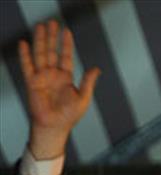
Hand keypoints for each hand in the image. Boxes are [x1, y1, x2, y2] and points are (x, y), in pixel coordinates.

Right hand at [19, 21, 99, 158]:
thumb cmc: (69, 116)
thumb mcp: (83, 97)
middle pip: (51, 51)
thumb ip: (88, 82)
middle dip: (51, 36)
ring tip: (40, 26)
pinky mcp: (32, 82)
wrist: (55, 127)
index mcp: (65, 77)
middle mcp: (53, 75)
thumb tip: (97, 69)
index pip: (66, 56)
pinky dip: (25, 55)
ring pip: (40, 54)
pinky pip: (27, 66)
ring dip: (40, 40)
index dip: (66, 44)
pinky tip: (24, 43)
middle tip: (51, 22)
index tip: (66, 31)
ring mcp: (42, 77)